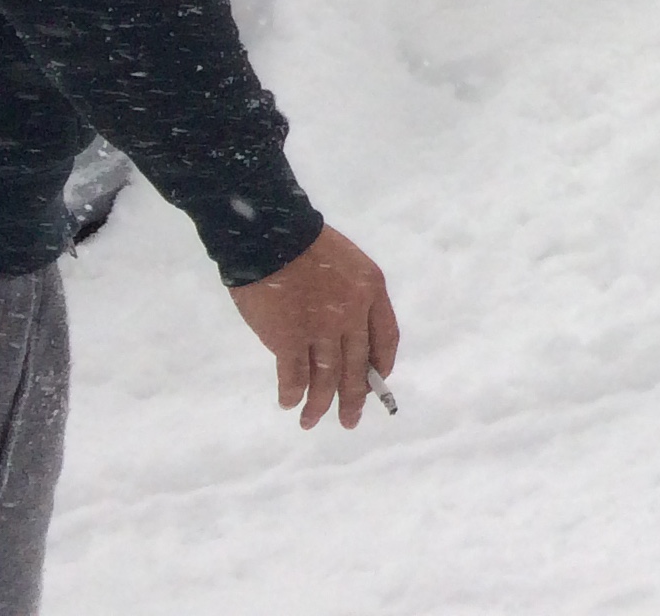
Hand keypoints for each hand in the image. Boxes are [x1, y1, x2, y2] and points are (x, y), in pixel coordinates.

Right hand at [229, 226, 399, 429]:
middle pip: (357, 366)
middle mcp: (353, 313)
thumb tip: (344, 335)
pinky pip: (295, 376)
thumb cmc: (306, 246)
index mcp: (372, 290)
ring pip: (326, 378)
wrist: (273, 236)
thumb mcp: (348, 264)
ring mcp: (322, 328)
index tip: (378, 380)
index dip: (382, 364)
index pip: (387, 337)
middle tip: (349, 421)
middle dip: (353, 398)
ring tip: (311, 422)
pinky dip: (292, 394)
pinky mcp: (289, 339)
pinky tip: (289, 403)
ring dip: (319, 405)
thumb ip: (351, 298)